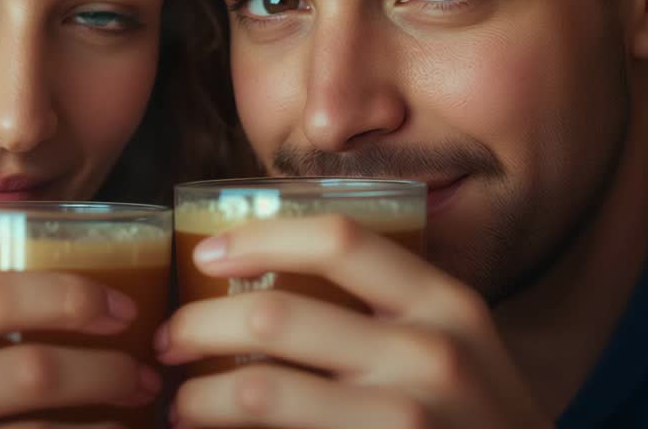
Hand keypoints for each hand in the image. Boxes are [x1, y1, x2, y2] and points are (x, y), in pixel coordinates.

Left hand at [157, 215, 549, 427]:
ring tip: (181, 404)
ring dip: (198, 398)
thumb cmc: (476, 416)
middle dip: (198, 326)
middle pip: (276, 317)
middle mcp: (430, 356)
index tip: (207, 253)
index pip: (338, 240)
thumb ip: (392, 306)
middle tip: (170, 340)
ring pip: (262, 393)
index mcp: (444, 303)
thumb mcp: (459, 343)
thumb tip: (271, 278)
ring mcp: (406, 421)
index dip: (259, 237)